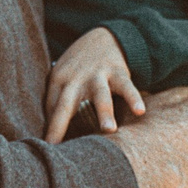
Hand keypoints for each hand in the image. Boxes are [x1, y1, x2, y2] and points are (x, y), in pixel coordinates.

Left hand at [44, 27, 143, 141]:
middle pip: (66, 104)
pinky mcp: (118, 72)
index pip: (51, 109)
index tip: (46, 151)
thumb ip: (56, 102)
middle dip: (60, 124)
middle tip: (57, 148)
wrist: (103, 37)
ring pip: (101, 95)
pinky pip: (127, 87)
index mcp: (58, 81)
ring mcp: (98, 75)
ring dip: (104, 112)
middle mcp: (76, 79)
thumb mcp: (62, 78)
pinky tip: (140, 111)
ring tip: (109, 130)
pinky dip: (134, 98)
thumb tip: (50, 135)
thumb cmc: (79, 67)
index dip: (49, 130)